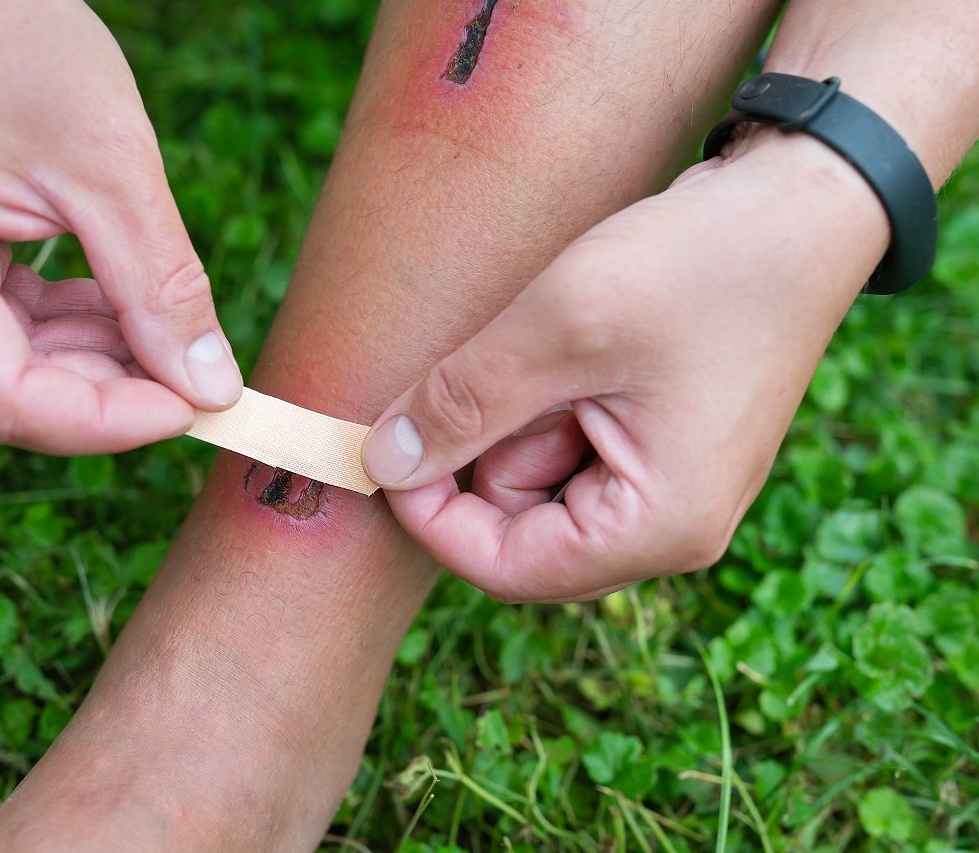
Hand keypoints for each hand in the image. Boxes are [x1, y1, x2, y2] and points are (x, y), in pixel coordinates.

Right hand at [0, 0, 241, 454]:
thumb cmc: (13, 32)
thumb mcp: (110, 163)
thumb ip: (161, 288)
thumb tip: (209, 389)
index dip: (105, 421)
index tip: (195, 405)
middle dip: (106, 390)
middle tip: (194, 369)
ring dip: (87, 360)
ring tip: (158, 323)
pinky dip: (56, 327)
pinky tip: (111, 302)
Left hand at [363, 130, 888, 602]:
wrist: (801, 203)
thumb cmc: (700, 264)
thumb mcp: (560, 327)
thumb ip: (463, 403)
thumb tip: (379, 463)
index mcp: (660, 525)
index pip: (506, 570)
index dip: (431, 517)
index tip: (386, 445)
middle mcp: (672, 527)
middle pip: (520, 530)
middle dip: (489, 449)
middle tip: (518, 358)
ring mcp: (670, 487)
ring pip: (538, 485)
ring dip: (520, 416)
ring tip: (564, 338)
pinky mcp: (661, 447)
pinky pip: (571, 449)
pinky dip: (548, 401)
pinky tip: (578, 341)